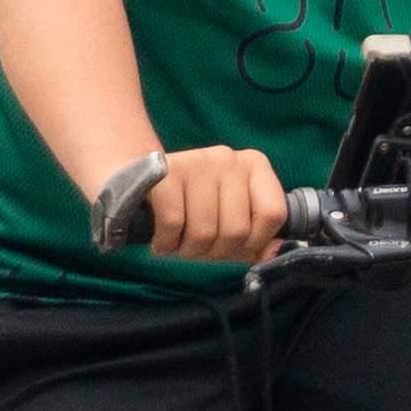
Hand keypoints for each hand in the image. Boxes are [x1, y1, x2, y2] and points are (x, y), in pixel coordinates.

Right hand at [107, 143, 287, 263]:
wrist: (134, 182)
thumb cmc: (191, 208)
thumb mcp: (229, 222)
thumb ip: (256, 240)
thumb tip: (275, 253)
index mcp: (254, 165)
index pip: (273, 214)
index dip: (254, 242)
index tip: (234, 246)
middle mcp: (229, 158)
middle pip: (237, 230)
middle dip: (215, 252)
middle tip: (198, 247)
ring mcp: (198, 161)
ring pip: (205, 231)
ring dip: (189, 251)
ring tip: (180, 243)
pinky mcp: (165, 172)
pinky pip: (174, 223)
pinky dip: (166, 243)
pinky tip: (162, 241)